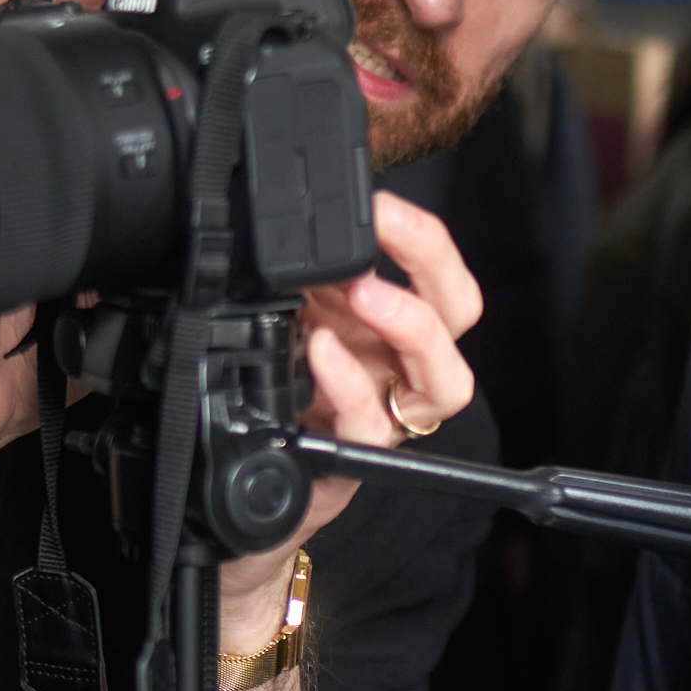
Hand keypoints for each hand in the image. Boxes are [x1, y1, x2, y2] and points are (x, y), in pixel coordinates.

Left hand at [217, 191, 480, 624]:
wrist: (233, 492)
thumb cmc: (264, 401)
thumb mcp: (274, 318)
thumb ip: (291, 277)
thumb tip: (275, 216)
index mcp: (384, 325)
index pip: (437, 273)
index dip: (421, 234)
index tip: (380, 199)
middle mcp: (396, 369)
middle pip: (457, 313)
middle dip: (430, 260)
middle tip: (386, 226)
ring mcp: (382, 416)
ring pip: (444, 382)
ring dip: (411, 326)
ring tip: (367, 293)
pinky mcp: (352, 461)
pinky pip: (372, 428)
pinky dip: (350, 385)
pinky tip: (320, 354)